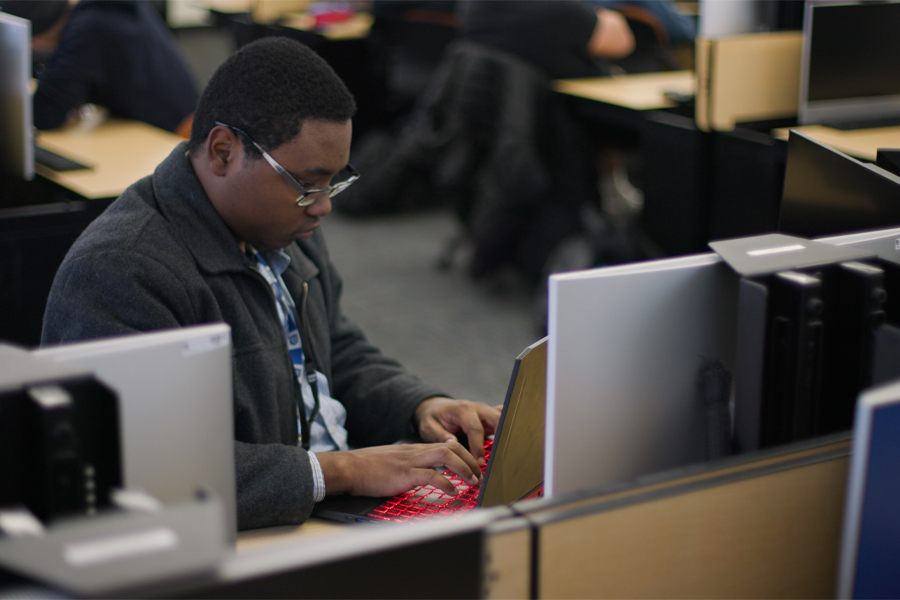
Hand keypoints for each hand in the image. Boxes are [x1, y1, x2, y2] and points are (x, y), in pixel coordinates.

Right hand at [316, 441, 481, 497]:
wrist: (349, 467)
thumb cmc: (368, 468)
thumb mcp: (394, 462)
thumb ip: (410, 465)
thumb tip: (424, 475)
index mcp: (414, 449)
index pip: (446, 444)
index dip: (463, 453)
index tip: (473, 465)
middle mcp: (416, 451)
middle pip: (452, 446)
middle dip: (470, 459)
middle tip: (479, 473)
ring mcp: (411, 461)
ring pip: (446, 455)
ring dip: (464, 468)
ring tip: (473, 481)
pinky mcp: (405, 474)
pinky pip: (432, 475)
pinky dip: (446, 483)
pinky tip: (453, 492)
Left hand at [413, 397, 501, 465]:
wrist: (435, 408)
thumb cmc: (432, 418)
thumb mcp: (428, 426)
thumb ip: (439, 435)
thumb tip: (453, 443)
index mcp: (462, 410)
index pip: (475, 428)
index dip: (478, 446)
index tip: (480, 463)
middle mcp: (477, 408)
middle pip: (496, 418)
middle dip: (499, 438)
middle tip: (497, 458)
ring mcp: (485, 411)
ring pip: (503, 417)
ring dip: (506, 432)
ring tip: (507, 452)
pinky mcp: (489, 416)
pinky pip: (503, 418)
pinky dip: (507, 428)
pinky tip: (509, 443)